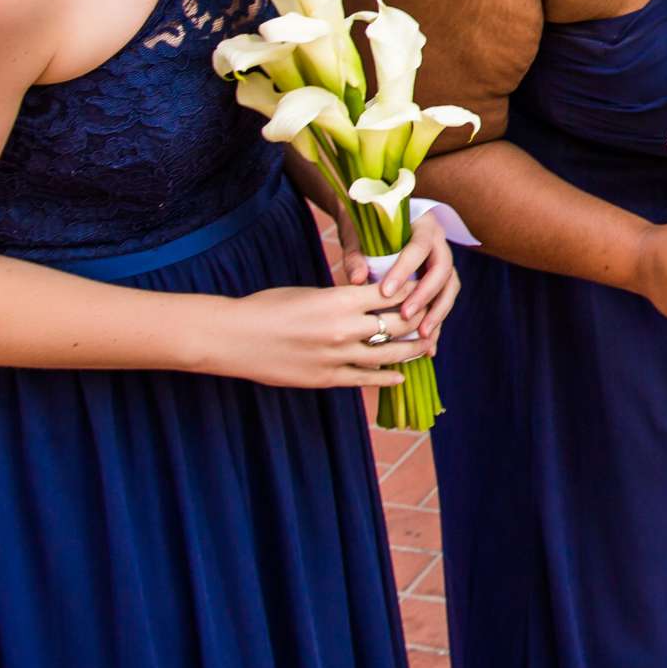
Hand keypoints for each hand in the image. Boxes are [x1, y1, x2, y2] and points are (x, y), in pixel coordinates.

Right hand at [204, 282, 436, 388]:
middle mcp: (345, 328)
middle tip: (434, 318)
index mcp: (341, 299)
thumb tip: (370, 296)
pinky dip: (387, 378)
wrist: (233, 336)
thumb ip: (343, 296)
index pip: (394, 293)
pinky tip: (401, 376)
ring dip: (413, 350)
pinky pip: (366, 380)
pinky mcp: (326, 378)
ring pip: (390, 355)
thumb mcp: (311, 292)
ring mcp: (337, 356)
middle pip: (400, 324)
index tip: (426, 288)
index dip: (414, 291)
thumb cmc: (268, 306)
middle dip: (421, 320)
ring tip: (427, 347)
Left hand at [341, 218, 460, 353]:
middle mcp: (439, 242)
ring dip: (438, 313)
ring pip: (450, 288)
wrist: (373, 221)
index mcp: (423, 225)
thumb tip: (357, 279)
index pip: (419, 247)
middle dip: (425, 296)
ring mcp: (443, 261)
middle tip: (405, 317)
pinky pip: (444, 301)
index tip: (385, 292)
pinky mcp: (440, 281)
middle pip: (443, 270)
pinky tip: (428, 346)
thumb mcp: (357, 237)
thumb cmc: (364, 227)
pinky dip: (436, 322)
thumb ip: (356, 256)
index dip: (405, 270)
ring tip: (421, 336)